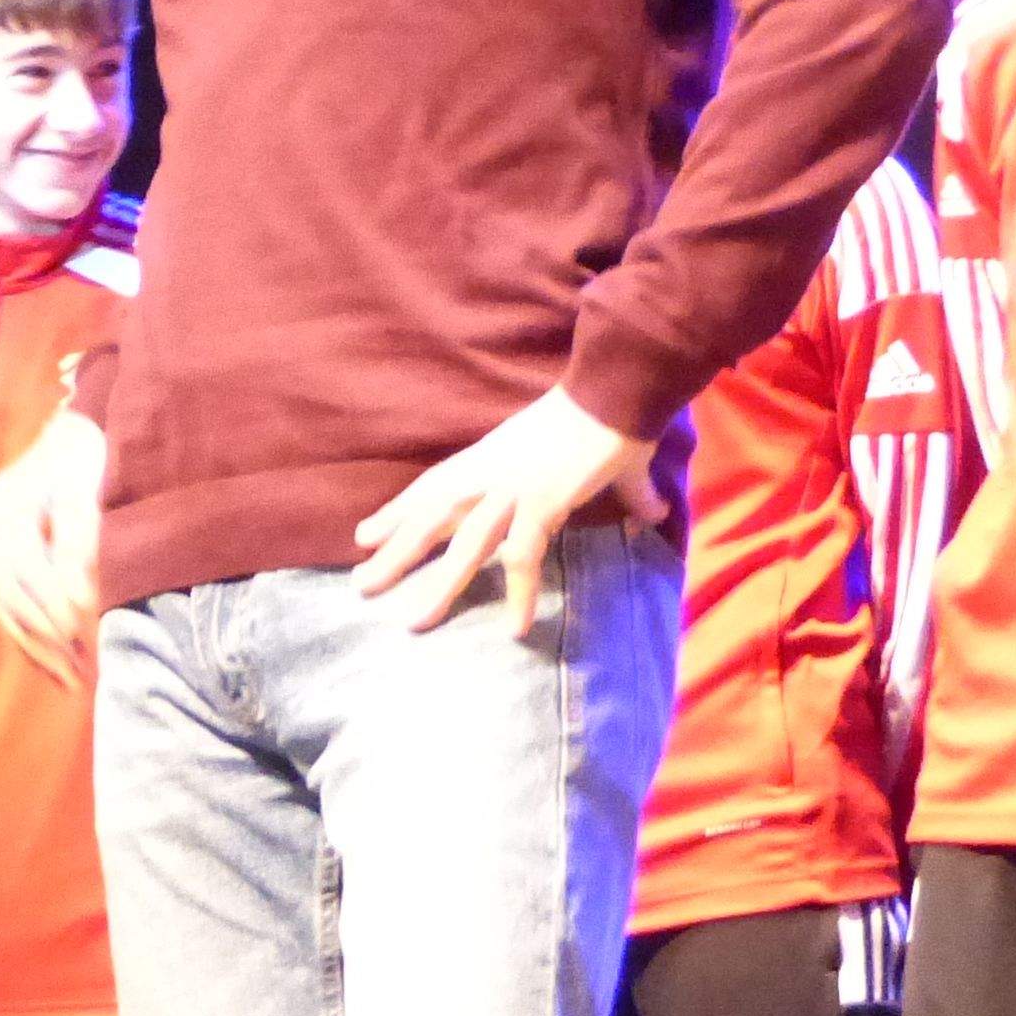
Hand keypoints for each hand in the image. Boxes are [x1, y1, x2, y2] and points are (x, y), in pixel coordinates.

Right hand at [0, 407, 107, 686]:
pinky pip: (5, 605)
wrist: (64, 435)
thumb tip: (79, 602)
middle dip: (44, 634)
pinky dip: (26, 635)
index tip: (82, 630)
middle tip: (78, 669)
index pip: (24, 568)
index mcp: (3, 506)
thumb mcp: (85, 488)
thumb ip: (80, 541)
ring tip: (67, 676)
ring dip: (35, 644)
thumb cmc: (80, 456)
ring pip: (5, 606)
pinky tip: (49, 659)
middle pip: (10, 594)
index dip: (52, 602)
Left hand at [352, 387, 667, 635]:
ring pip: (464, 544)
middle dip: (396, 554)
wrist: (618, 385)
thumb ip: (625, 493)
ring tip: (413, 621)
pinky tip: (515, 629)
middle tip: (361, 586)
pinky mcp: (543, 501)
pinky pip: (524, 556)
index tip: (364, 537)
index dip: (397, 513)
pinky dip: (519, 593)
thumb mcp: (596, 455)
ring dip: (439, 584)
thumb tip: (655, 514)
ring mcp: (512, 489)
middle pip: (431, 520)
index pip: (432, 488)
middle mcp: (490, 474)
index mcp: (490, 458)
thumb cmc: (611, 414)